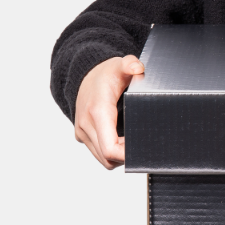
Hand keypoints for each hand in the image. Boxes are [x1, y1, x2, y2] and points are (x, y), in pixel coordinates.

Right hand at [74, 54, 143, 168]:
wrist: (84, 75)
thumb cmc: (105, 74)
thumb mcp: (119, 65)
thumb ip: (130, 64)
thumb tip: (138, 68)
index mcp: (98, 111)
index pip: (110, 149)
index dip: (127, 155)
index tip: (142, 148)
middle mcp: (86, 124)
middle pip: (108, 158)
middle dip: (127, 156)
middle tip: (143, 144)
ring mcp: (81, 132)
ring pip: (103, 159)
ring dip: (119, 156)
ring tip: (133, 141)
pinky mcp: (81, 136)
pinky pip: (98, 154)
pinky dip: (111, 153)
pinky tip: (122, 140)